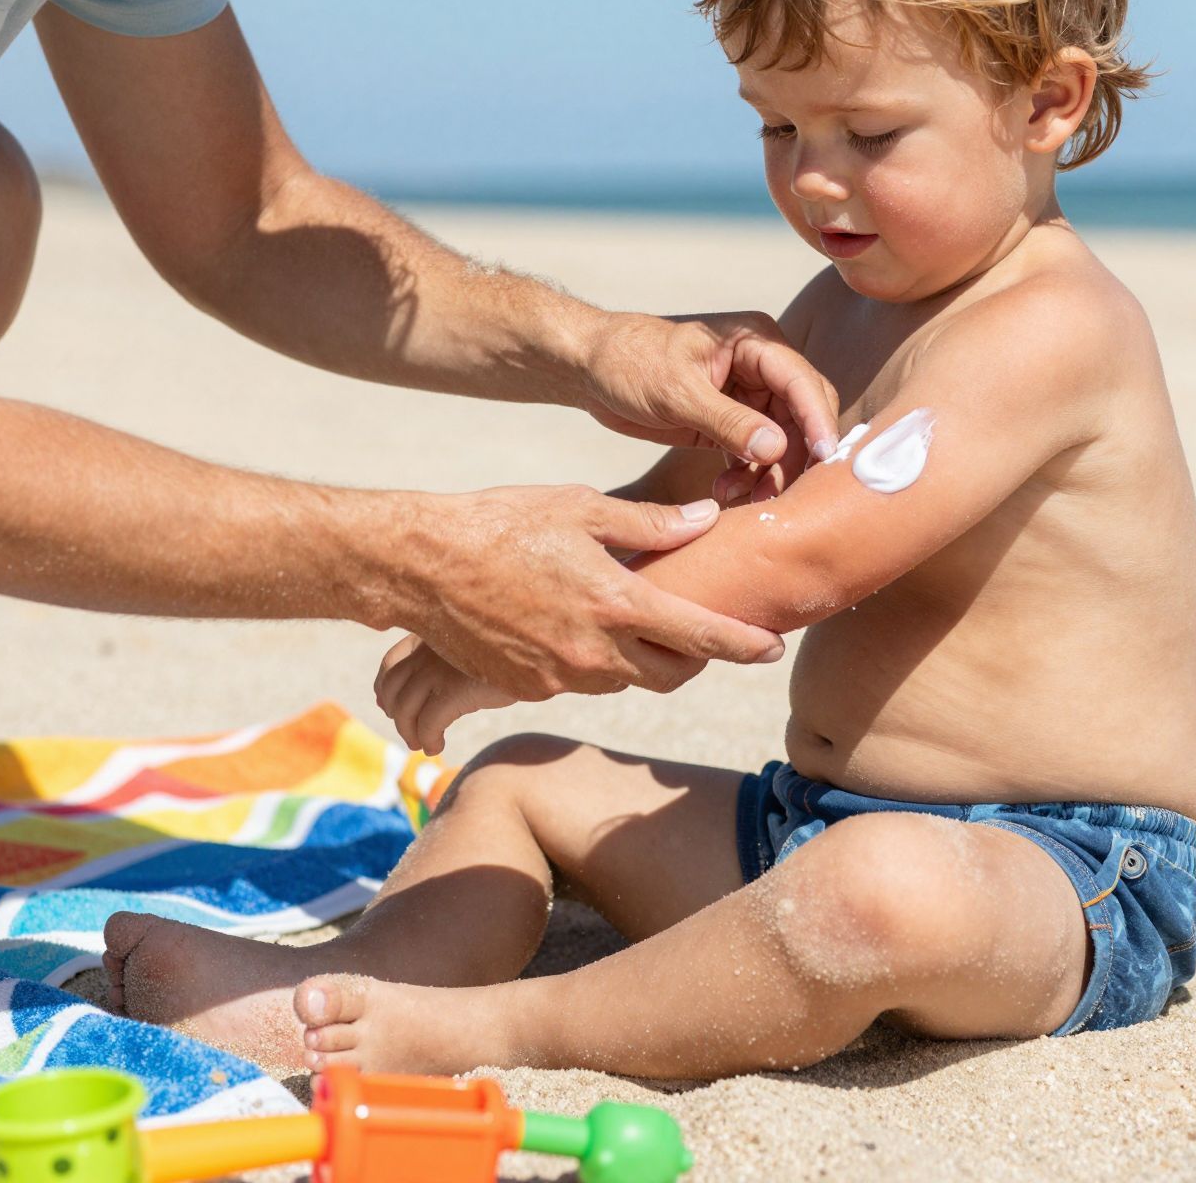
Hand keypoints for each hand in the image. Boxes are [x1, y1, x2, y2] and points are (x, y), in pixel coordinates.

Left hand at [375, 633, 514, 754]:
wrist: (541, 650)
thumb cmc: (507, 650)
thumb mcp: (467, 649)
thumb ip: (438, 662)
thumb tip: (397, 696)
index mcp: (429, 633)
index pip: (389, 664)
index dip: (385, 690)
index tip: (392, 708)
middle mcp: (428, 649)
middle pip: (392, 690)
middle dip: (397, 716)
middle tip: (411, 734)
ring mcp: (439, 668)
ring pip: (406, 711)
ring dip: (410, 733)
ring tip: (423, 744)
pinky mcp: (455, 690)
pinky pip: (428, 724)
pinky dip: (428, 740)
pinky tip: (437, 746)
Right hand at [400, 485, 784, 700]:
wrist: (421, 564)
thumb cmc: (503, 521)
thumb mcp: (581, 507)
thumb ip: (651, 524)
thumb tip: (707, 520)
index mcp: (617, 603)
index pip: (702, 637)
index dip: (745, 646)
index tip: (774, 647)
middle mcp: (595, 650)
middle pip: (672, 674)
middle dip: (695, 658)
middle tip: (701, 631)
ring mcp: (560, 676)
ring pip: (625, 678)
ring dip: (641, 656)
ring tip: (633, 618)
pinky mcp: (528, 689)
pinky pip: (580, 680)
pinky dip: (593, 659)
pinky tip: (579, 624)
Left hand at [575, 311, 838, 495]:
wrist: (588, 368)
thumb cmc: (628, 361)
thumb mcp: (677, 392)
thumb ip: (728, 421)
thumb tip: (777, 449)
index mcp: (755, 342)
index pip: (802, 382)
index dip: (817, 420)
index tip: (826, 458)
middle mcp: (761, 367)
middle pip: (801, 415)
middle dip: (794, 455)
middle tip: (777, 492)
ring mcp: (747, 396)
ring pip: (781, 441)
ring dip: (767, 472)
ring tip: (737, 497)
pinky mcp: (729, 422)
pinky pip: (754, 454)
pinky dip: (746, 475)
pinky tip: (723, 492)